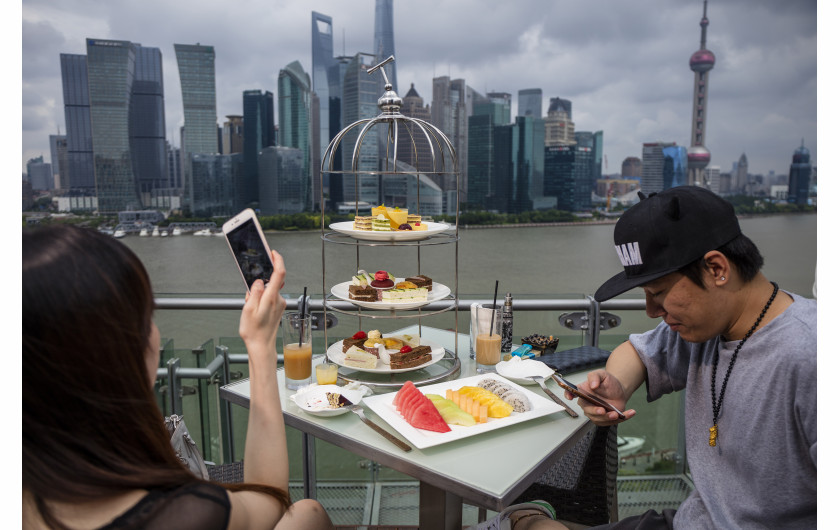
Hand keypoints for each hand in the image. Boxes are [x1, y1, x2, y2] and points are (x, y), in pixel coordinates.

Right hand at [239, 250, 285, 364]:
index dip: (277, 260)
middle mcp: (278, 300)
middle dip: (259, 283)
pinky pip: (269, 297)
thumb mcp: (248, 309)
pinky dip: (261, 299)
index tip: (273, 253)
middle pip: (271, 281)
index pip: (279, 273)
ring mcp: (280, 304)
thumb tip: (259, 281)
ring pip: (269, 290)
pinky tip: (254, 310)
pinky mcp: (278, 308)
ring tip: (250, 307)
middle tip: (249, 296)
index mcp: (271, 298)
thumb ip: (254, 292)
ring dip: (259, 294)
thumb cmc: (254, 331)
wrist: (261, 346)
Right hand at [565, 369, 636, 425]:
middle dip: (595, 412)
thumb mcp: (601, 374)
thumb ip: (595, 377)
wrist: (619, 389)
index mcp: (583, 392)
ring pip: (600, 419)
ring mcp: (597, 413)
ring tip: (616, 414)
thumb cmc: (607, 382)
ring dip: (608, 418)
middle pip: (588, 411)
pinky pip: (614, 422)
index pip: (571, 393)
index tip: (569, 396)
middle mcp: (588, 404)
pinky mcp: (607, 419)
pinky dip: (623, 418)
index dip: (568, 395)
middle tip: (602, 410)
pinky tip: (631, 413)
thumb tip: (593, 385)